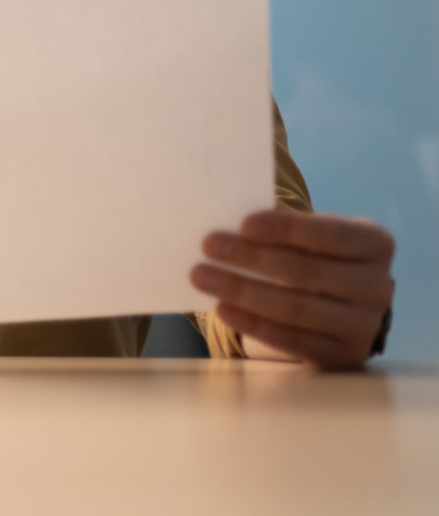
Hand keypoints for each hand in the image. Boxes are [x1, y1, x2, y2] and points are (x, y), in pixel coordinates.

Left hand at [192, 209, 394, 369]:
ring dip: (243, 291)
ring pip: (295, 309)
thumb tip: (229, 224)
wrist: (346, 307)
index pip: (330, 234)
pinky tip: (222, 308)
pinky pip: (291, 341)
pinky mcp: (340, 355)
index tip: (243, 224)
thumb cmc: (319, 257)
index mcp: (375, 245)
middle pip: (307, 272)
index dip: (287, 229)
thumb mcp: (317, 237)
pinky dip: (253, 323)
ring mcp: (362, 326)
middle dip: (252, 258)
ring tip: (201, 276)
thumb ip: (286, 230)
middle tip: (207, 245)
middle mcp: (377, 287)